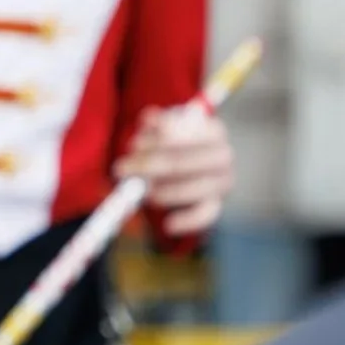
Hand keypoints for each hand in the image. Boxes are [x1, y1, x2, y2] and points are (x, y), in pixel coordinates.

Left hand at [117, 105, 234, 236]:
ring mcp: (223, 181)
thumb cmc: (173, 139)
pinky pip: (205, 215)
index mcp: (213, 130)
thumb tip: (149, 120)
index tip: (132, 146)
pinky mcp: (218, 202)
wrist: (191, 158)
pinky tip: (169, 225)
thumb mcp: (165, 123)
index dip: (152, 141)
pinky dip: (187, 221)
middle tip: (121, 170)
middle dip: (147, 167)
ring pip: (189, 189)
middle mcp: (224, 155)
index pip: (180, 134)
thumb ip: (156, 121)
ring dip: (160, 192)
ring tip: (140, 191)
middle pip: (180, 162)